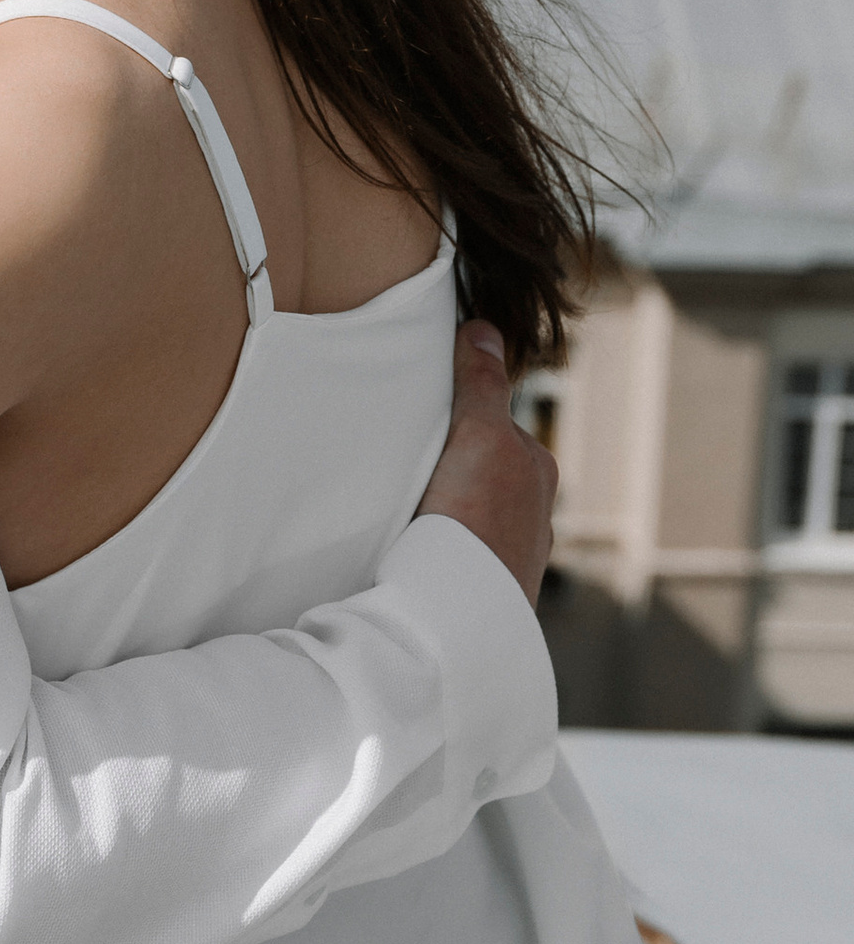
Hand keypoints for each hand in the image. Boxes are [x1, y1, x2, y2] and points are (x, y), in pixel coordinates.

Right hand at [414, 322, 556, 607]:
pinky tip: (414, 542)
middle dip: (452, 462)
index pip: (493, 420)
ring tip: (406, 505)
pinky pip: (461, 545)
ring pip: (473, 508)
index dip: (455, 411)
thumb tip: (484, 329)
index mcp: (536, 469)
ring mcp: (513, 553)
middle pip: (483, 465)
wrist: (461, 615)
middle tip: (406, 460)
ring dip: (445, 503)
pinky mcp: (486, 585)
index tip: (421, 411)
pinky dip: (442, 538)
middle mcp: (535, 511)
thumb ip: (481, 385)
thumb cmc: (475, 524)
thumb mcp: (478, 436)